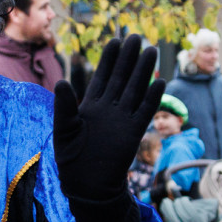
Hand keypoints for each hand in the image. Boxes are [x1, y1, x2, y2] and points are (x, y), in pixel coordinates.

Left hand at [54, 35, 164, 200]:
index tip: (114, 41)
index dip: (108, 59)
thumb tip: (61, 82)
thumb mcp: (64, 129)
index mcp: (90, 105)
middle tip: (135, 37)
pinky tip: (160, 82)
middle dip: (128, 58)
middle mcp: (108, 109)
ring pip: (135, 89)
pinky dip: (152, 98)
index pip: (101, 77)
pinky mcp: (133, 132)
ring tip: (152, 50)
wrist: (87, 184)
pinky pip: (145, 111)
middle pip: (121, 78)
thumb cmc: (71, 158)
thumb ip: (64, 106)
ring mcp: (122, 119)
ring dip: (143, 71)